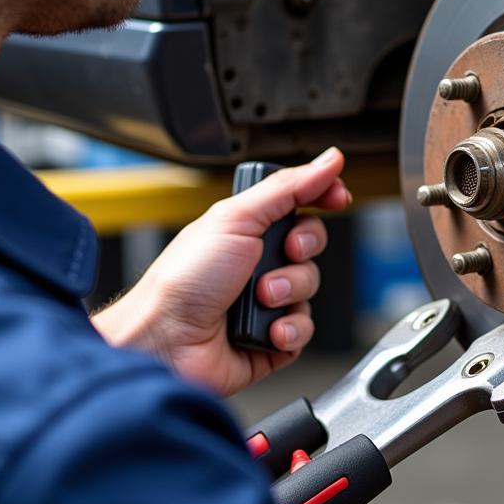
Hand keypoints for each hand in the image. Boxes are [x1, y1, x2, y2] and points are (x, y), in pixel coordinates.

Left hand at [92, 148, 349, 396]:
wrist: (166, 342)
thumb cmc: (183, 280)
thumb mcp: (236, 218)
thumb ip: (287, 187)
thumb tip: (328, 161)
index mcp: (246, 229)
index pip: (299, 203)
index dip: (323, 197)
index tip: (336, 196)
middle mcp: (257, 262)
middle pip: (312, 244)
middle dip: (302, 249)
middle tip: (282, 251)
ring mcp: (267, 300)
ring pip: (311, 287)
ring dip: (289, 291)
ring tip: (259, 298)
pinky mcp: (273, 337)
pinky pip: (305, 327)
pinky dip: (289, 328)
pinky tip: (267, 329)